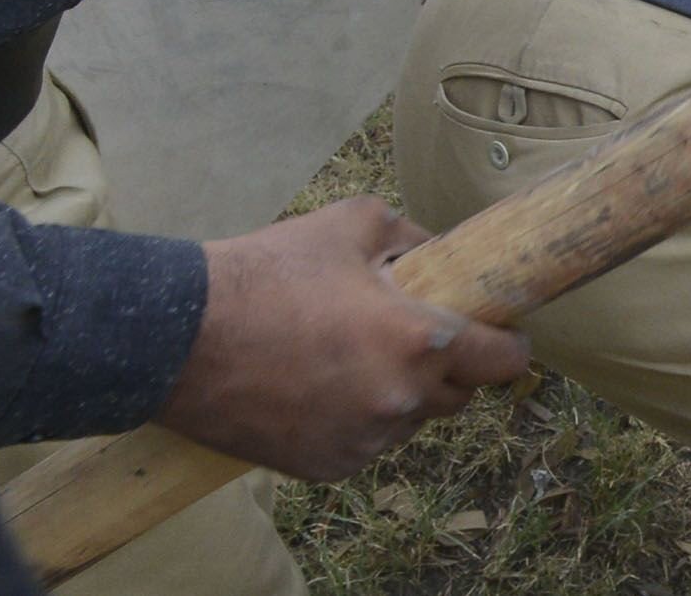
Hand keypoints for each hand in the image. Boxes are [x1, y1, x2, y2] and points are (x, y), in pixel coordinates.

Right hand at [156, 198, 536, 480]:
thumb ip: (412, 235)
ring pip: (409, 420)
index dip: (509, 343)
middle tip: (412, 334)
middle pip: (459, 396)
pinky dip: (356, 419)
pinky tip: (319, 385)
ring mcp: (363, 441)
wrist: (181, 338)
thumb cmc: (269, 272)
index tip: (503, 331)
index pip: (504, 361)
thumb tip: (439, 251)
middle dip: (448, 367)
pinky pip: (365, 443)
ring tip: (352, 354)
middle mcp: (400, 400)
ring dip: (399, 393)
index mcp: (419, 341)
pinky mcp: (326, 466)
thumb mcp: (353, 223)